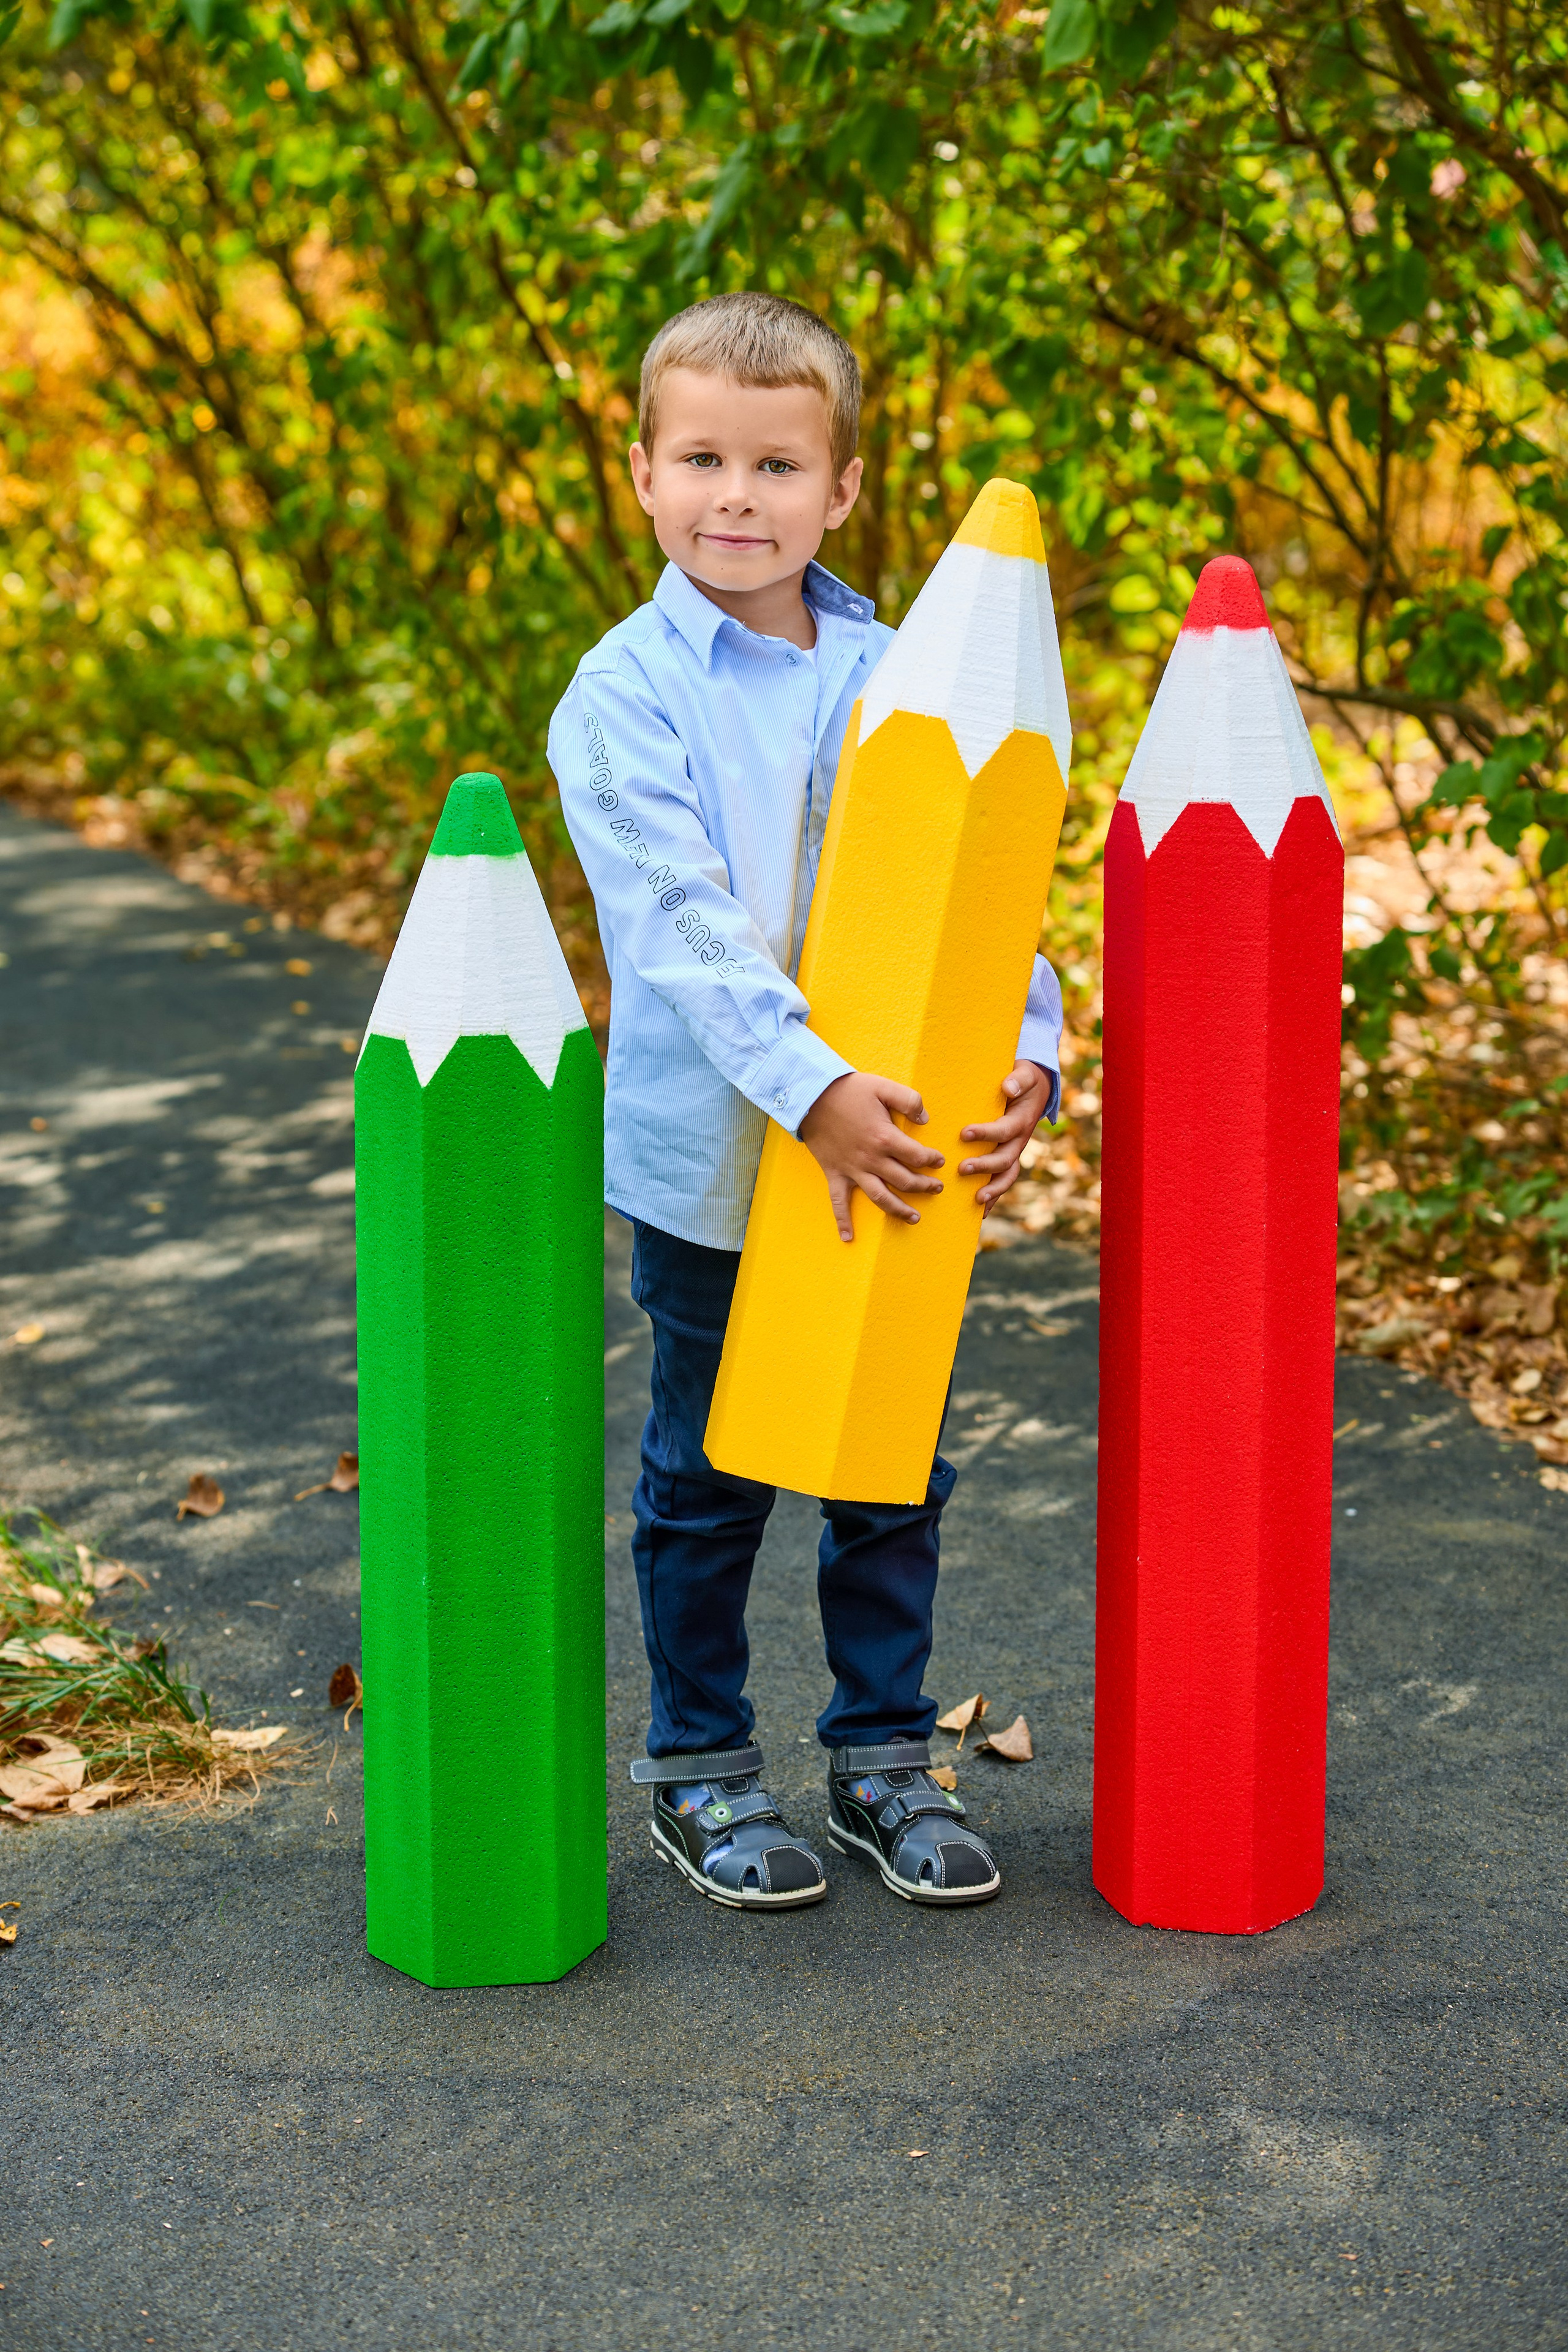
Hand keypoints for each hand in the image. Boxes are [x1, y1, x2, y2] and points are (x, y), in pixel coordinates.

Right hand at [799, 1070, 944, 1243]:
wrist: (811, 1096)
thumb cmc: (849, 1090)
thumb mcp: (884, 1087)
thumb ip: (910, 1100)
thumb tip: (926, 1119)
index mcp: (885, 1138)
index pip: (917, 1156)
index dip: (932, 1160)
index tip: (939, 1161)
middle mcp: (871, 1159)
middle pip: (905, 1181)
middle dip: (924, 1186)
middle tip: (936, 1188)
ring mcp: (853, 1170)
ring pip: (881, 1197)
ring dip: (899, 1210)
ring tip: (915, 1218)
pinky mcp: (835, 1173)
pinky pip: (838, 1202)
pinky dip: (843, 1221)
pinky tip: (848, 1238)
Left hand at [958, 1060, 1051, 1213]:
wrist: (1037, 1090)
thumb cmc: (1024, 1080)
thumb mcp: (1025, 1074)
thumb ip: (1018, 1079)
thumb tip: (1007, 1087)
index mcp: (1021, 1121)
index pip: (1004, 1130)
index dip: (986, 1134)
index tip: (964, 1134)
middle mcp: (1019, 1141)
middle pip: (1005, 1160)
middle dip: (984, 1166)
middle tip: (961, 1169)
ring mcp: (1014, 1152)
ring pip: (1006, 1176)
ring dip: (992, 1190)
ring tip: (976, 1201)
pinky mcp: (1008, 1159)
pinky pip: (1001, 1181)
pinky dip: (993, 1198)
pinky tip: (978, 1212)